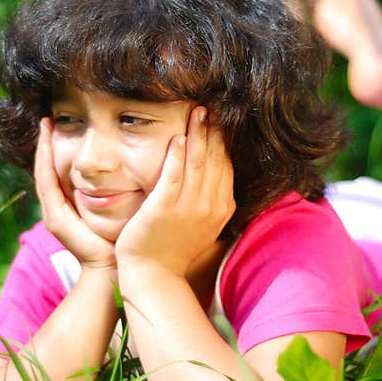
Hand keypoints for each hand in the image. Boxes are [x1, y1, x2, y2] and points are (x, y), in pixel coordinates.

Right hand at [34, 118, 116, 270]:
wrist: (112, 269)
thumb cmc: (120, 240)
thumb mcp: (117, 208)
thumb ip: (117, 190)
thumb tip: (130, 166)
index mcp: (70, 207)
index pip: (58, 171)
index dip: (57, 149)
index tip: (59, 123)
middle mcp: (57, 210)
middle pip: (46, 169)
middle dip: (45, 144)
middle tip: (46, 118)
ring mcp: (53, 215)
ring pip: (43, 174)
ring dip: (43, 150)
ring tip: (45, 125)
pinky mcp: (55, 220)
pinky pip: (47, 185)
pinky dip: (45, 164)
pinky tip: (47, 144)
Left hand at [115, 106, 234, 276]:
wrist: (155, 274)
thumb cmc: (175, 248)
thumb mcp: (205, 225)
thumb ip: (214, 201)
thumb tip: (220, 175)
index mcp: (222, 208)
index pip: (226, 165)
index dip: (224, 141)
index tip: (222, 120)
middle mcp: (210, 206)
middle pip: (215, 159)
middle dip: (214, 130)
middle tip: (211, 106)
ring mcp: (188, 207)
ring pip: (197, 162)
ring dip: (198, 133)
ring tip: (198, 111)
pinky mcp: (164, 208)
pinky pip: (173, 175)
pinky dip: (177, 155)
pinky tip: (178, 136)